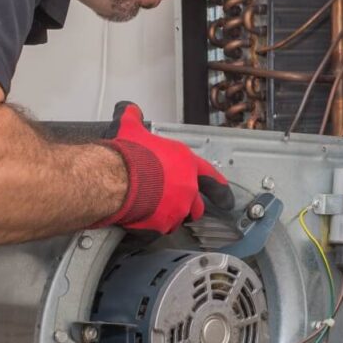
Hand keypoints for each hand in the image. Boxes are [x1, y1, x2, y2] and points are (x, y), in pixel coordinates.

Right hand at [94, 102, 234, 232]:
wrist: (116, 178)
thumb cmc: (129, 155)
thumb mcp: (131, 129)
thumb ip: (134, 118)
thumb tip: (130, 110)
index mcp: (186, 164)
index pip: (212, 178)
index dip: (220, 189)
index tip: (227, 199)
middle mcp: (187, 189)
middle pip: (197, 206)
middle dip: (190, 208)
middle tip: (176, 206)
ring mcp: (176, 209)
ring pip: (177, 220)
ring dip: (168, 218)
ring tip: (152, 212)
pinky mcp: (160, 226)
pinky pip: (158, 231)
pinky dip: (150, 230)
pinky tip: (140, 224)